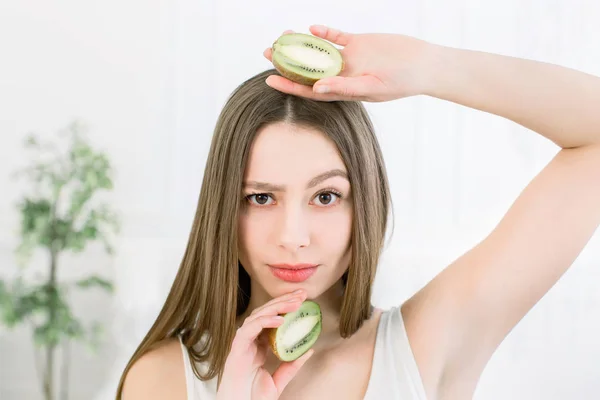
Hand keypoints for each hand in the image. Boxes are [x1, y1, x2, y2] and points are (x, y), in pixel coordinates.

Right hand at [216, 289, 313, 399]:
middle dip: (284, 301)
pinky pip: (250, 328)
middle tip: (302, 294)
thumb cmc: (253, 396)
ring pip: (258, 316)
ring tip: (295, 303)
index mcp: (258, 344)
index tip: (303, 300)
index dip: (287, 307)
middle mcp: (250, 339)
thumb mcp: (279, 379)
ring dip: (277, 307)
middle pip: (267, 312)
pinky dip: (264, 322)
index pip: (273, 319)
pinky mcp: (237, 347)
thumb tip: (309, 350)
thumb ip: (292, 365)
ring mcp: (243, 342)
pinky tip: (279, 319)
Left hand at [263, 25, 437, 101]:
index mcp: (343, 90)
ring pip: (319, 51)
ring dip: (302, 45)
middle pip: (309, 69)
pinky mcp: (359, 43)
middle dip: (288, 62)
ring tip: (282, 36)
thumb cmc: (402, 81)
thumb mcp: (372, 86)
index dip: (289, 85)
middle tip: (267, 52)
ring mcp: (350, 59)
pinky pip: (337, 37)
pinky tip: (311, 28)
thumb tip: (317, 87)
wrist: (424, 64)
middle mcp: (343, 75)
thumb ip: (345, 87)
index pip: (310, 89)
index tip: (269, 79)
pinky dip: (325, 32)